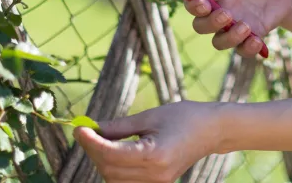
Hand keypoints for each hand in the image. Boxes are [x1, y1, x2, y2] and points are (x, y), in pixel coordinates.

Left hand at [73, 101, 217, 182]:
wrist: (212, 130)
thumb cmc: (184, 116)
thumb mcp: (151, 116)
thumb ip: (120, 126)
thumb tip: (92, 129)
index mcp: (155, 155)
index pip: (111, 154)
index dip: (91, 142)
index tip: (79, 129)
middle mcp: (155, 175)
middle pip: (109, 169)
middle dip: (94, 150)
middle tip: (86, 131)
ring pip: (114, 179)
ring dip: (102, 160)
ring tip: (99, 139)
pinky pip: (125, 182)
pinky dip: (114, 169)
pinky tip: (112, 152)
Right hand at [185, 0, 291, 57]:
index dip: (192, 3)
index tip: (204, 2)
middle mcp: (221, 8)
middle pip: (200, 25)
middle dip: (208, 23)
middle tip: (226, 14)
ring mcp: (234, 25)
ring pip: (218, 41)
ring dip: (228, 38)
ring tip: (247, 26)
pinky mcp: (250, 37)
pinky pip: (241, 50)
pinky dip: (247, 49)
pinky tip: (258, 41)